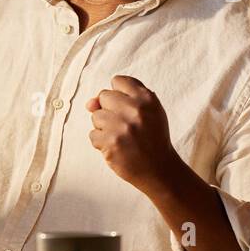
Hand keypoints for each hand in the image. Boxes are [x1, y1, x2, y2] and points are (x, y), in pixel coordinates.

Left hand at [87, 76, 181, 194]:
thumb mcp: (148, 111)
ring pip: (96, 116)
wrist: (159, 169)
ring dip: (104, 127)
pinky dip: (102, 143)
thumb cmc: (151, 137)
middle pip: (103, 96)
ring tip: (122, 137)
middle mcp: (135, 110)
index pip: (118, 81)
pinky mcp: (111, 144)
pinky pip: (93, 135)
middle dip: (110, 110)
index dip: (119, 95)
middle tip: (125, 125)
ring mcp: (122, 127)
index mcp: (147, 98)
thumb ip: (122, 98)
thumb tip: (89, 103)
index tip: (127, 107)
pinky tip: (117, 147)